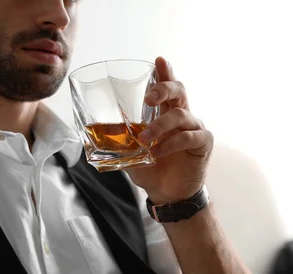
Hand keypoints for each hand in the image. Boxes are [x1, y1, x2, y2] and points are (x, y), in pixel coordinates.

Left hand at [126, 56, 213, 204]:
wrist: (168, 194)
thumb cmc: (152, 170)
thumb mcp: (130, 152)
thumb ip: (119, 139)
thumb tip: (90, 130)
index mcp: (167, 114)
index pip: (168, 88)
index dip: (165, 72)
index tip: (158, 60)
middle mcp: (184, 116)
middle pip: (180, 90)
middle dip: (164, 88)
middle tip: (148, 98)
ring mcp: (195, 128)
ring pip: (180, 115)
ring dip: (159, 126)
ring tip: (144, 141)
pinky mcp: (203, 143)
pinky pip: (188, 137)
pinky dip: (170, 144)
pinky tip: (157, 154)